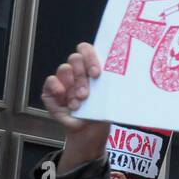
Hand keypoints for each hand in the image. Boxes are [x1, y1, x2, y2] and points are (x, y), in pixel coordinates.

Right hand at [41, 43, 109, 168]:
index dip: (90, 57)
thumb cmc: (101, 109)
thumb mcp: (110, 96)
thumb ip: (112, 84)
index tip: (96, 73)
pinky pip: (51, 81)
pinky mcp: (51, 90)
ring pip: (64, 69)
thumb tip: (127, 77)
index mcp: (91, 66)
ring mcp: (63, 79)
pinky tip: (65, 99)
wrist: (89, 129)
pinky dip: (58, 89)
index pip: (87, 49)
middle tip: (86, 94)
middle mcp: (76, 69)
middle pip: (75, 58)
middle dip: (82, 76)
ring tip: (79, 102)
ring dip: (73, 86)